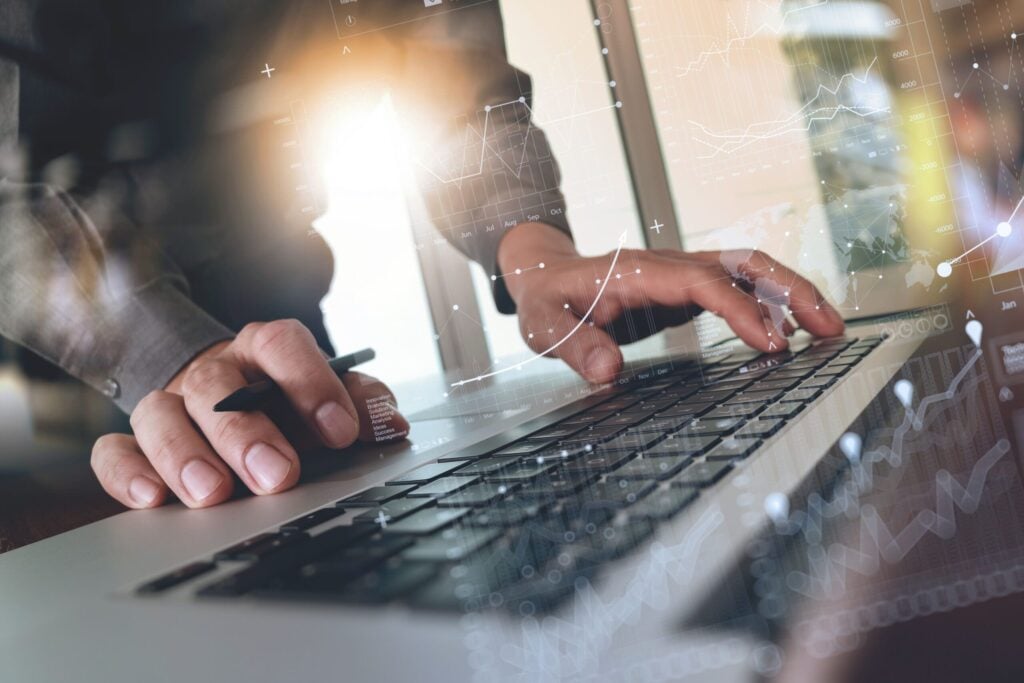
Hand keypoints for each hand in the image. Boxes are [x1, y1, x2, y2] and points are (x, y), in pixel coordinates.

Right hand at [91, 319, 408, 508]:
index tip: (341, 430)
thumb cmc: (289, 405)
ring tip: (214, 495)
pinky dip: (127, 472)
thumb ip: (363, 404)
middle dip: (246, 433)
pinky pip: (115, 449)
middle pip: (217, 387)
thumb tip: (390, 424)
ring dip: (186, 455)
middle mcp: (213, 371)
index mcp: (264, 350)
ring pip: (160, 414)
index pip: (281, 344)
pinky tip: (152, 498)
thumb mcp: (331, 399)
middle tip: (278, 474)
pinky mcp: (136, 442)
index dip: (311, 382)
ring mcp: (170, 403)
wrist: (235, 402)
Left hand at [498, 223, 845, 383]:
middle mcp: (669, 265)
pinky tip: (792, 332)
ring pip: (749, 270)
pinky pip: (739, 287)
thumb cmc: (547, 301)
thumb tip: (607, 372)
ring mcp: (682, 272)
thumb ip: (574, 347)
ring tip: (831, 330)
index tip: (773, 344)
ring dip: (792, 293)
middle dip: (791, 292)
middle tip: (830, 329)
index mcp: (639, 272)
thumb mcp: (546, 327)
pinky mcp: (687, 287)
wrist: (545, 274)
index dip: (742, 310)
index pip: (703, 283)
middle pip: (743, 264)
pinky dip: (772, 303)